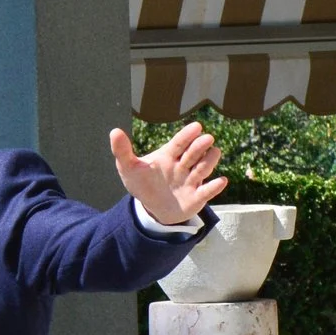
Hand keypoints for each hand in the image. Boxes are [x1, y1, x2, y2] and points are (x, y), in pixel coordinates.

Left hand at [110, 121, 226, 225]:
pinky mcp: (197, 197)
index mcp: (169, 155)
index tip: (196, 126)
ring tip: (213, 154)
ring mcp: (192, 180)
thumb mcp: (129, 168)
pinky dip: (214, 187)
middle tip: (206, 139)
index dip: (187, 135)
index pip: (179, 142)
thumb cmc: (143, 183)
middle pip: (194, 153)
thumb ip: (122, 151)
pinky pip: (208, 192)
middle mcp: (183, 165)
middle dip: (200, 146)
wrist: (152, 208)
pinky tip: (220, 181)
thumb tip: (114, 131)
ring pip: (204, 168)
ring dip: (209, 162)